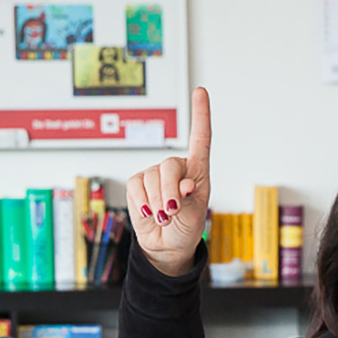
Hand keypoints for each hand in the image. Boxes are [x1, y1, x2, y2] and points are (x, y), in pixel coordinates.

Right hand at [126, 86, 211, 276]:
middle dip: (170, 192)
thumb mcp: (195, 215)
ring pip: (152, 179)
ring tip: (164, 217)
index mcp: (197, 171)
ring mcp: (155, 175)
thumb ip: (189, 198)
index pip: (200, 139)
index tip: (200, 91)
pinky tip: (150, 213)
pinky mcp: (138, 184)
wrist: (167, 245)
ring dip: (158, 203)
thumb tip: (183, 185)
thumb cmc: (186, 228)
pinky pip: (137, 188)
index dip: (200, 115)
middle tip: (173, 211)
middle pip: (170, 166)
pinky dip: (143, 204)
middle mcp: (176, 168)